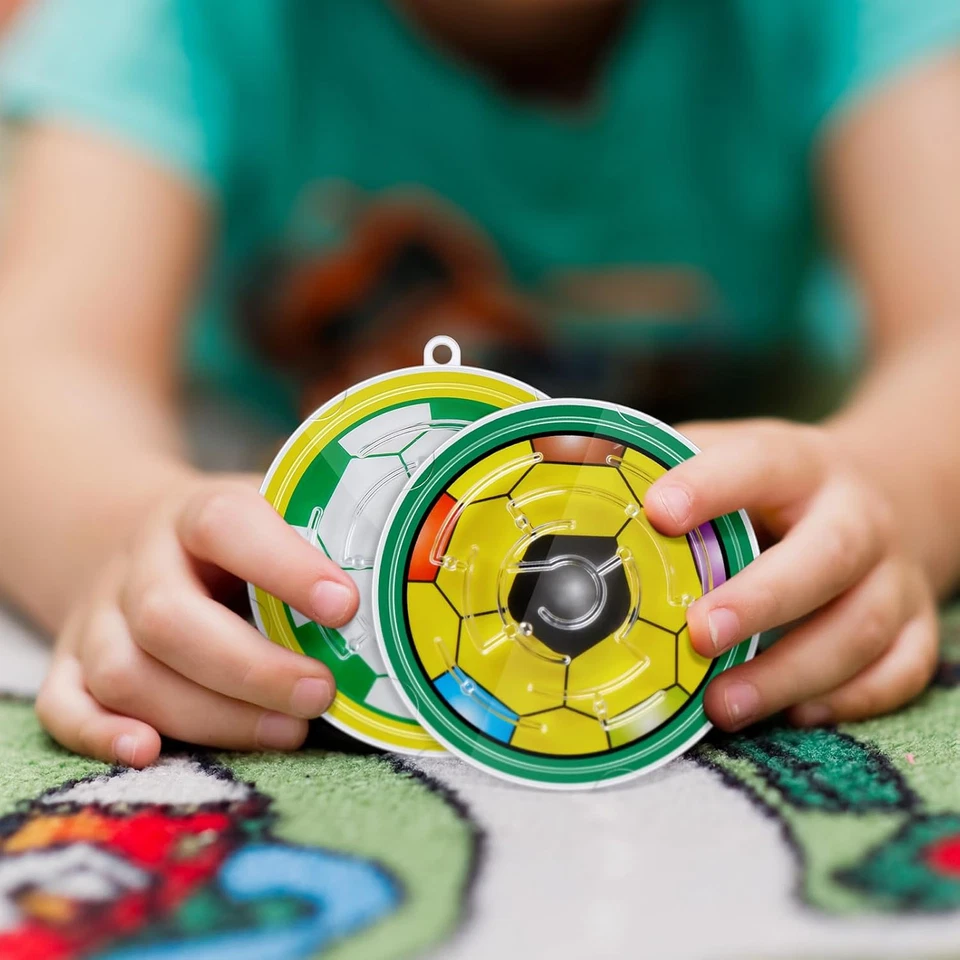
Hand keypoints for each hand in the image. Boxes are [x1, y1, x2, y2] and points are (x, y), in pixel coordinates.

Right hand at [36, 476, 358, 766]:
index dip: (282, 566)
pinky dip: (100, 735)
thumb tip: (395, 600)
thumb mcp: (278, 515)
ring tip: (288, 733)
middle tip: (322, 693)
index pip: (226, 526)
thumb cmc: (240, 540)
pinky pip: (62, 705)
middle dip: (252, 669)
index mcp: (197, 512)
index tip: (344, 606)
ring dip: (207, 715)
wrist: (143, 535)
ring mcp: (97, 614)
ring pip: (124, 672)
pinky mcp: (70, 661)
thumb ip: (323, 544)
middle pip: (168, 618)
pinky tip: (152, 753)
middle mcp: (138, 561)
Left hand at [645, 419, 938, 730]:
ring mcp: (894, 574)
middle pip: (828, 555)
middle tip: (699, 634)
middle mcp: (859, 516)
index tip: (657, 511)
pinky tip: (794, 715)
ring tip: (722, 705)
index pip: (761, 463)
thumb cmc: (777, 485)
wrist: (885, 493)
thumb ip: (668, 464)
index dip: (711, 486)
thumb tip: (571, 468)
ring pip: (862, 627)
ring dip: (793, 672)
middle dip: (763, 599)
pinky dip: (851, 699)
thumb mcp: (732, 452)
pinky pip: (899, 671)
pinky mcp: (916, 622)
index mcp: (802, 463)